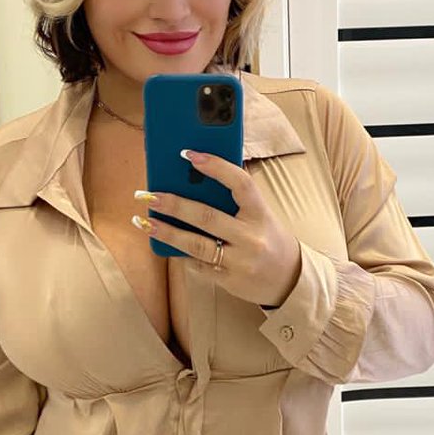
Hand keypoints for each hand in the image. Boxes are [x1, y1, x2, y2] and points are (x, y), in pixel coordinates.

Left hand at [132, 150, 301, 306]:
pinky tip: (164, 244)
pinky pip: (197, 265)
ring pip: (196, 245)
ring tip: (144, 222)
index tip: (187, 154)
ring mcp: (240, 261)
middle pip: (206, 216)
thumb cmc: (268, 237)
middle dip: (173, 205)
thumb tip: (194, 177)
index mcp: (260, 213)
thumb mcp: (260, 214)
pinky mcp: (229, 280)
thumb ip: (235, 199)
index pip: (240, 183)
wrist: (289, 279)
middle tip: (148, 195)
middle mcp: (251, 237)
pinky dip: (180, 253)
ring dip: (166, 232)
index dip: (215, 166)